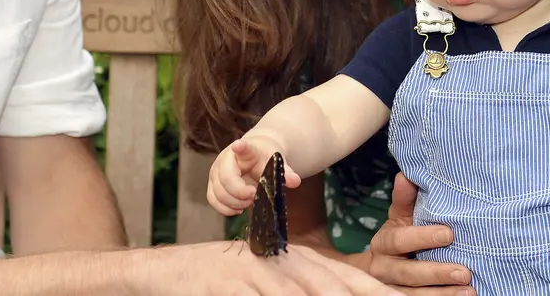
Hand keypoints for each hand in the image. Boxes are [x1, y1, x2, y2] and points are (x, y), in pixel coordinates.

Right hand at [148, 241, 401, 295]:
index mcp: (296, 256)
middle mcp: (280, 260)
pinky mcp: (228, 288)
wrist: (171, 270)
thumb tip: (341, 291)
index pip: (347, 277)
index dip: (377, 292)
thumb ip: (304, 284)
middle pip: (330, 287)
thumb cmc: (229, 280)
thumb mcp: (270, 276)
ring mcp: (253, 273)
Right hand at [208, 137, 302, 215]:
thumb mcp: (276, 163)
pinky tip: (238, 209)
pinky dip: (225, 208)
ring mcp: (216, 172)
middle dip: (241, 193)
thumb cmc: (264, 159)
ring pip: (217, 193)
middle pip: (226, 179)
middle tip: (254, 195)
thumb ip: (286, 172)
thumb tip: (295, 181)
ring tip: (248, 203)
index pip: (242, 147)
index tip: (239, 146)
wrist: (254, 156)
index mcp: (245, 149)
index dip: (240, 147)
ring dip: (233, 203)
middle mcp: (225, 159)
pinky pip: (212, 200)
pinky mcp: (213, 185)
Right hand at [365, 173, 472, 294]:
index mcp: (383, 244)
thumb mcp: (399, 219)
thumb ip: (405, 200)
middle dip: (436, 273)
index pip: (399, 240)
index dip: (422, 237)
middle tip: (464, 272)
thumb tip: (407, 175)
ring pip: (414, 295)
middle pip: (408, 273)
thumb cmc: (397, 238)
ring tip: (469, 291)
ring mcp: (391, 288)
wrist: (376, 270)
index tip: (449, 234)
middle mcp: (383, 269)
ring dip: (442, 294)